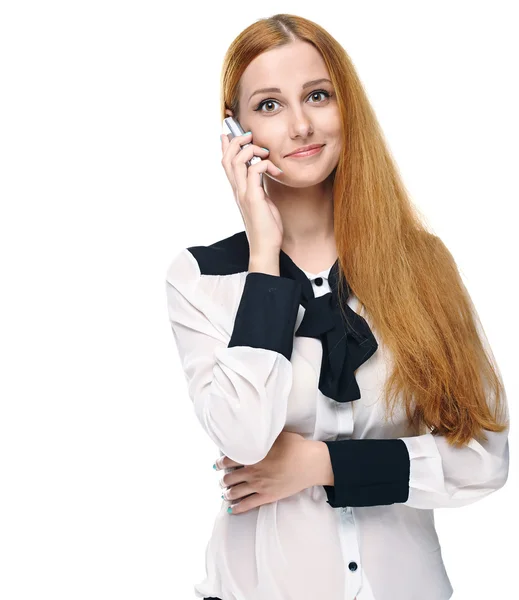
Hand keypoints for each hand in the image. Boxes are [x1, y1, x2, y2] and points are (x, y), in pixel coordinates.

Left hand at [214, 431, 318, 513]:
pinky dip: (237, 508)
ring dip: (227, 492)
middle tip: (221, 479)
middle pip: (229, 478)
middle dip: (223, 479)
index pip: (228, 460)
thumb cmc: (296, 446)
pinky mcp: (268, 496)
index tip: (217, 464)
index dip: (220, 463)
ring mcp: (259, 485)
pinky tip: (231, 509)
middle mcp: (252, 471)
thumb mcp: (276, 435)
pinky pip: (248, 505)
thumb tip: (254, 431)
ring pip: (235, 492)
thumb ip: (262, 436)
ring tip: (225, 492)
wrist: (310, 463)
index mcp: (253, 455)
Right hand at [220, 131, 283, 255]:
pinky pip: (255, 171)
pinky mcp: (253, 198)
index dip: (225, 146)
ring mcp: (243, 194)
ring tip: (264, 152)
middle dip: (237, 141)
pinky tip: (276, 171)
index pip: (225, 163)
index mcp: (238, 190)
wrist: (265, 247)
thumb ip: (259, 187)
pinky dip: (265, 164)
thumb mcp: (262, 202)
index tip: (229, 133)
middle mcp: (237, 190)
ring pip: (236, 161)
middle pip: (227, 158)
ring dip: (251, 150)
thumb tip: (262, 174)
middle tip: (250, 137)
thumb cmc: (266, 227)